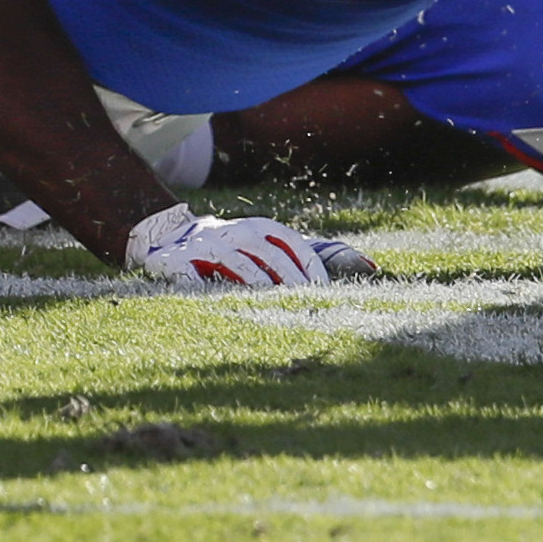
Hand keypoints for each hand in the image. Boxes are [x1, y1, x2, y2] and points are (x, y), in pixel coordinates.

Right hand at [124, 203, 376, 289]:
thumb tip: (374, 269)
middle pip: (269, 260)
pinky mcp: (177, 263)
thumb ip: (312, 254)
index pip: (293, 247)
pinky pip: (195, 282)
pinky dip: (209, 296)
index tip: (323, 295)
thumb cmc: (233, 245)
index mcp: (261, 229)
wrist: (168, 235)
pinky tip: (224, 313)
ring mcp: (206, 247)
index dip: (309, 270)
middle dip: (288, 285)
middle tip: (305, 310)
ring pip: (237, 269)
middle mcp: (236, 233)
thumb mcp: (268, 243)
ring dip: (256, 290)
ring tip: (272, 313)